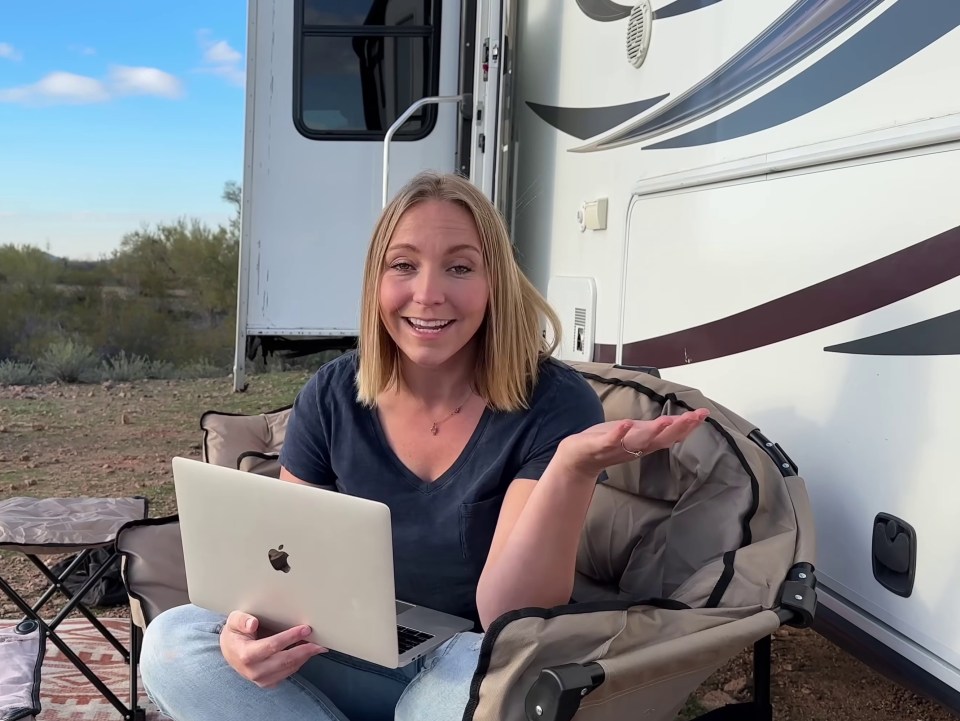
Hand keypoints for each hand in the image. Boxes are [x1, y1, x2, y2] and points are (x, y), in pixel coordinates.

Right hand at [219, 611, 326, 687]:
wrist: (230, 652)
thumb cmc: (235, 634)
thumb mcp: (233, 622)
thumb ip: (241, 620)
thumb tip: (252, 623)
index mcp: (245, 654)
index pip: (272, 646)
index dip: (290, 637)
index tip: (305, 629)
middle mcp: (254, 671)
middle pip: (285, 661)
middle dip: (304, 650)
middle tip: (319, 641)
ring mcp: (262, 679)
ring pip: (289, 668)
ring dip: (305, 657)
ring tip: (317, 645)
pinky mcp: (269, 682)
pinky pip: (288, 673)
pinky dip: (299, 662)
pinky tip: (306, 652)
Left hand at [556, 409, 709, 478]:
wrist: (579, 458)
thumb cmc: (608, 443)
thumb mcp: (636, 436)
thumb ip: (655, 431)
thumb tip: (678, 423)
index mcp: (645, 442)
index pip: (671, 434)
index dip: (688, 426)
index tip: (704, 414)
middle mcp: (636, 447)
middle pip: (662, 438)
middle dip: (680, 427)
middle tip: (696, 417)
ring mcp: (619, 447)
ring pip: (640, 441)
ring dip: (654, 431)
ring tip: (667, 420)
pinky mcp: (600, 446)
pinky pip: (611, 441)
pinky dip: (619, 434)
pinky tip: (627, 423)